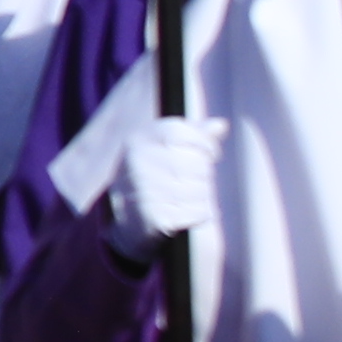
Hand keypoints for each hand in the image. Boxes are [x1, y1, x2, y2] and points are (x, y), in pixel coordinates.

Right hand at [114, 115, 224, 245]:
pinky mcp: (156, 217)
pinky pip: (200, 212)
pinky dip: (200, 214)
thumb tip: (221, 124)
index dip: (206, 144)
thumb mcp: (163, 148)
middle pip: (197, 163)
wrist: (121, 217)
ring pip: (202, 189)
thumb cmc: (152, 176)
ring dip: (202, 196)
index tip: (209, 154)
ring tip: (185, 198)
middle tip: (190, 181)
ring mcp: (145, 190)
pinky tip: (185, 212)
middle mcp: (139, 161)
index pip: (184, 133)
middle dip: (203, 175)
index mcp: (140, 140)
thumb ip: (193, 134)